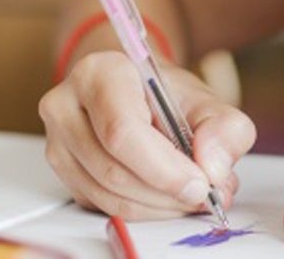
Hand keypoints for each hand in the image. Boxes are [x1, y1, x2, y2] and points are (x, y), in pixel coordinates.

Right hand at [39, 51, 256, 219]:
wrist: (138, 94)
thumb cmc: (166, 96)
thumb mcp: (207, 101)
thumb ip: (225, 129)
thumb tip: (213, 167)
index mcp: (99, 73)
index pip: (122, 132)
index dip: (164, 168)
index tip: (200, 184)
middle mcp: (66, 105)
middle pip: (114, 170)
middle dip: (167, 192)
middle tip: (205, 194)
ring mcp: (58, 142)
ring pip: (109, 195)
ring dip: (159, 206)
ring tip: (192, 194)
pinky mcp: (63, 174)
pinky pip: (104, 206)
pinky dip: (145, 211)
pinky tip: (167, 196)